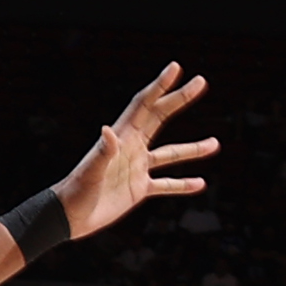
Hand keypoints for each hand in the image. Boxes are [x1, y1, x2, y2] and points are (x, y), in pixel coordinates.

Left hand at [56, 64, 217, 241]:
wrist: (70, 216)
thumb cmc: (76, 191)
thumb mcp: (91, 170)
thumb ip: (103, 151)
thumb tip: (108, 130)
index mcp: (122, 137)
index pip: (144, 105)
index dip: (160, 86)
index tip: (176, 68)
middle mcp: (132, 148)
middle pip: (160, 117)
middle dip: (180, 99)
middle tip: (201, 82)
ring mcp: (137, 168)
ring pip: (170, 155)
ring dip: (193, 149)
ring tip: (215, 144)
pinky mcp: (139, 189)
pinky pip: (166, 184)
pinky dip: (183, 184)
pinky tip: (200, 183)